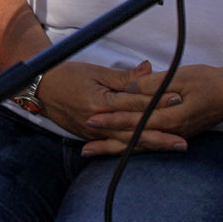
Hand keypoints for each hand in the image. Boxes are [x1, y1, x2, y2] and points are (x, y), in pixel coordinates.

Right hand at [33, 59, 185, 154]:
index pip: (134, 102)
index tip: (178, 98)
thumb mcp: (96, 72)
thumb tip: (149, 70)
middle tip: (183, 139)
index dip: (157, 100)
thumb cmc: (67, 75)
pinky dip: (133, 148)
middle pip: (135, 129)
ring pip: (127, 141)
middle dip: (161, 134)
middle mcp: (97, 121)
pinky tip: (149, 151)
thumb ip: (125, 77)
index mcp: (99, 101)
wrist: (39, 88)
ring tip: (173, 147)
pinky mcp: (90, 137)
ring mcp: (93, 132)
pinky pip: (115, 145)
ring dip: (151, 145)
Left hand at [79, 61, 222, 155]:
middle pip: (133, 138)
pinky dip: (131, 146)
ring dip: (115, 148)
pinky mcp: (176, 133)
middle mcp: (171, 130)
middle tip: (83, 145)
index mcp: (170, 116)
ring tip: (91, 152)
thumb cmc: (209, 81)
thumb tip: (131, 86)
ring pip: (139, 144)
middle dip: (107, 141)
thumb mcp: (181, 76)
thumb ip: (153, 83)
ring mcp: (174, 134)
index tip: (91, 118)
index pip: (134, 119)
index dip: (112, 119)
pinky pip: (149, 143)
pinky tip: (116, 148)